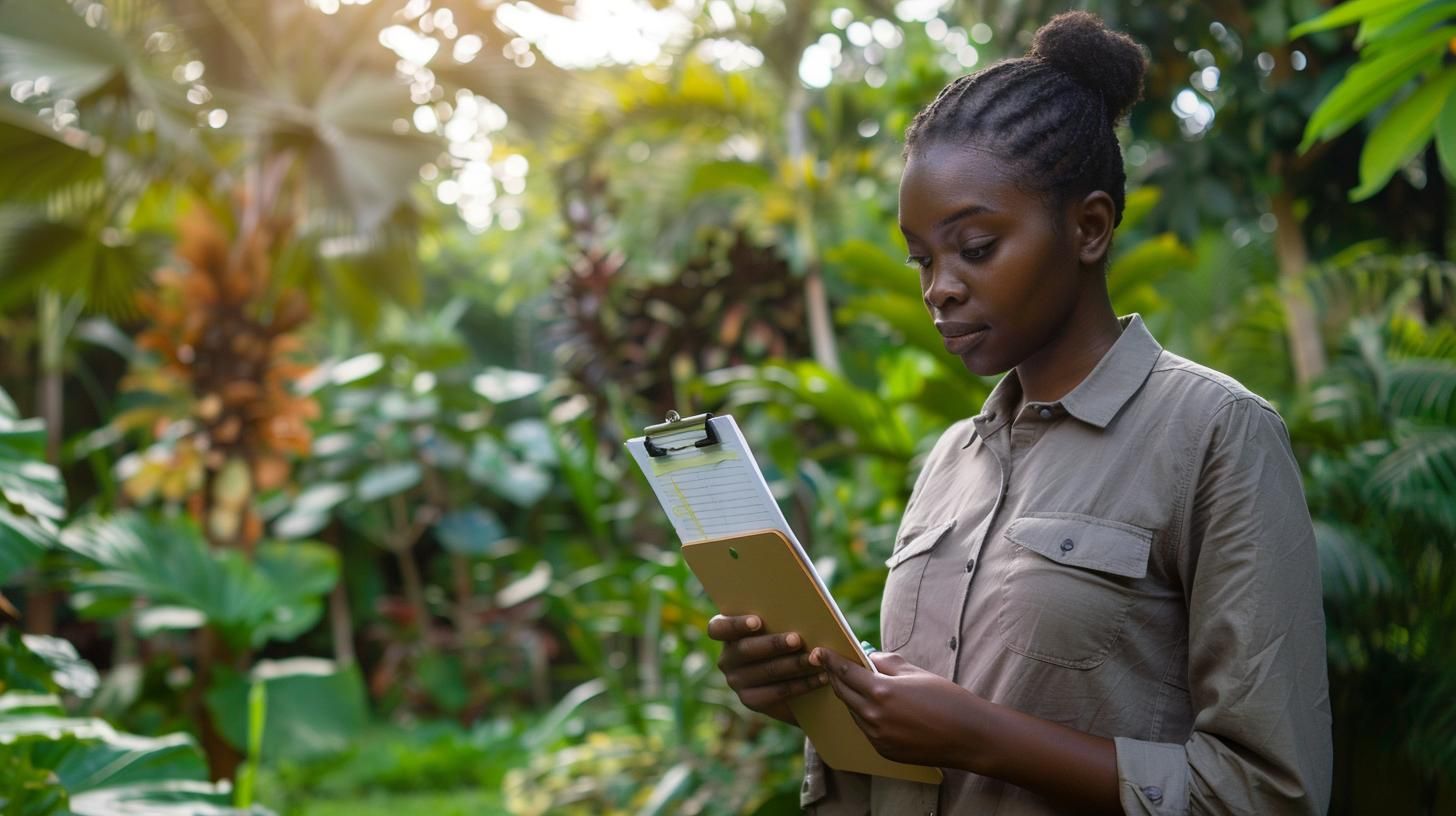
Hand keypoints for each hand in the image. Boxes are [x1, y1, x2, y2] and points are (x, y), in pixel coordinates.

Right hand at [708, 614, 828, 724]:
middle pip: (745, 650)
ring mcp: (736, 681)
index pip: (718, 628)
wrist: (790, 676)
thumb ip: (780, 615)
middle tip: (797, 639)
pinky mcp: (751, 701)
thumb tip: (802, 605)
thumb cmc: (784, 636)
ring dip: (794, 664)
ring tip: (816, 659)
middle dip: (774, 644)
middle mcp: (726, 658)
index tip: (758, 622)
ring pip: (765, 671)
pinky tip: (820, 677)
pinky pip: (777, 692)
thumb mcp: (778, 624)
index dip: (736, 625)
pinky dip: (802, 684)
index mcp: (724, 633)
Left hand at [812, 647, 978, 767]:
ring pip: (854, 712)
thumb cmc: (947, 699)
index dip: (830, 660)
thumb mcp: (916, 673)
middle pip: (843, 693)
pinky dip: (865, 716)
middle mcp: (874, 717)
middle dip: (836, 677)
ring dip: (852, 698)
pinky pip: (866, 729)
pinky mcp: (884, 751)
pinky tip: (874, 707)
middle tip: (831, 665)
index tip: (819, 652)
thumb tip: (870, 657)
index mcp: (881, 692)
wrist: (970, 736)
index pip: (845, 673)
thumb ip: (888, 663)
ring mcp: (877, 737)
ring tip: (854, 684)